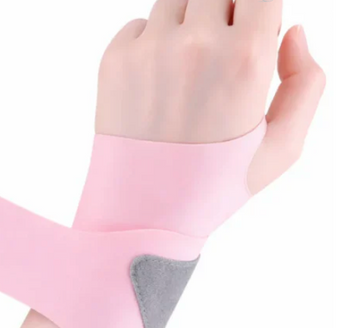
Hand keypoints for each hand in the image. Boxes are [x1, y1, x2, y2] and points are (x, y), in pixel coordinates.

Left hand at [96, 0, 325, 192]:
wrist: (141, 213)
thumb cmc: (213, 186)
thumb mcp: (283, 148)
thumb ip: (306, 82)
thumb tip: (293, 32)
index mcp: (245, 59)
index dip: (259, 14)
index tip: (251, 38)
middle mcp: (195, 44)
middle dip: (224, 15)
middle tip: (217, 60)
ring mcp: (149, 50)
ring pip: (175, 2)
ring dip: (187, 25)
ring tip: (184, 76)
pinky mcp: (113, 62)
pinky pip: (138, 26)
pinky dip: (151, 43)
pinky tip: (155, 85)